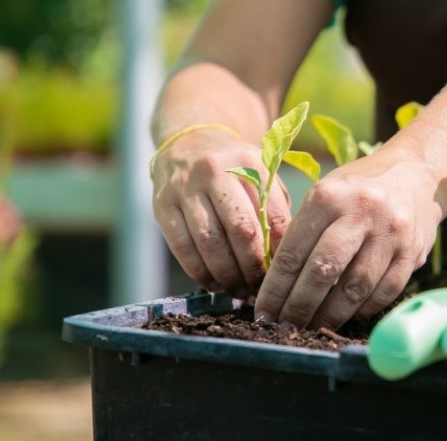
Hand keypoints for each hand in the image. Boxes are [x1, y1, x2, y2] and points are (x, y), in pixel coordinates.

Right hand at [152, 129, 290, 297]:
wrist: (188, 145)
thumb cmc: (236, 172)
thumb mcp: (261, 176)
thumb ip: (275, 209)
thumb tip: (284, 259)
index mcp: (250, 163)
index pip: (272, 215)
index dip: (279, 251)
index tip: (283, 272)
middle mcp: (216, 171)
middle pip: (241, 231)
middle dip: (253, 268)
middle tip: (260, 289)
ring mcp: (185, 187)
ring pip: (210, 243)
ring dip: (227, 275)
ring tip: (239, 290)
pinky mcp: (162, 205)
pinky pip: (183, 248)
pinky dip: (200, 272)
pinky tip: (214, 283)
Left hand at [254, 149, 443, 329]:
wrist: (416, 174)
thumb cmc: (358, 190)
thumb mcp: (326, 194)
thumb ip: (303, 232)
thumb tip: (275, 284)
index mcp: (328, 196)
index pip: (293, 252)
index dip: (275, 289)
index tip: (263, 312)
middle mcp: (361, 212)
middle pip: (322, 272)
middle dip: (299, 307)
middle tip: (285, 327)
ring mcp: (390, 233)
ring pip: (355, 288)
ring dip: (330, 315)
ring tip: (313, 327)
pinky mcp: (413, 252)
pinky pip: (384, 292)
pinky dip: (363, 309)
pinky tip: (348, 315)